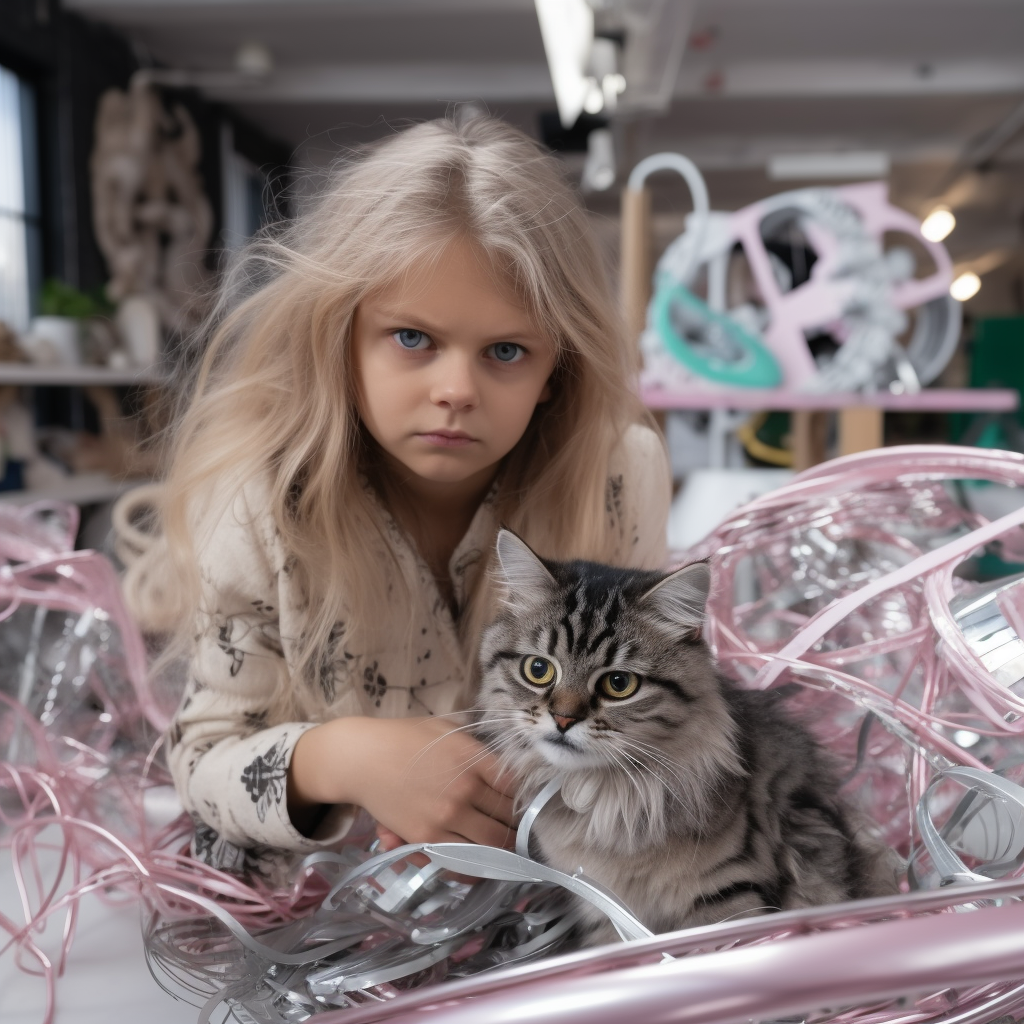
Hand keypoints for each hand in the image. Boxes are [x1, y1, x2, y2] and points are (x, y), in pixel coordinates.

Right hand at [289, 715, 517, 848]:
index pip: (515, 786)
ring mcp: (446, 816)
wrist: (362, 758)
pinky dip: (477, 867)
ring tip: (508, 850)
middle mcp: (464, 788)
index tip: (526, 804)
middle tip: (522, 832)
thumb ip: (475, 746)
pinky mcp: (426, 837)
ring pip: (492, 844)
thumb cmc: (404, 738)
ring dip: (504, 850)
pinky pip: (462, 861)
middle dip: (518, 828)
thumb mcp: (446, 730)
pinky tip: (483, 864)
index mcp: (472, 758)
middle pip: (508, 818)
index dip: (525, 798)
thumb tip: (503, 763)